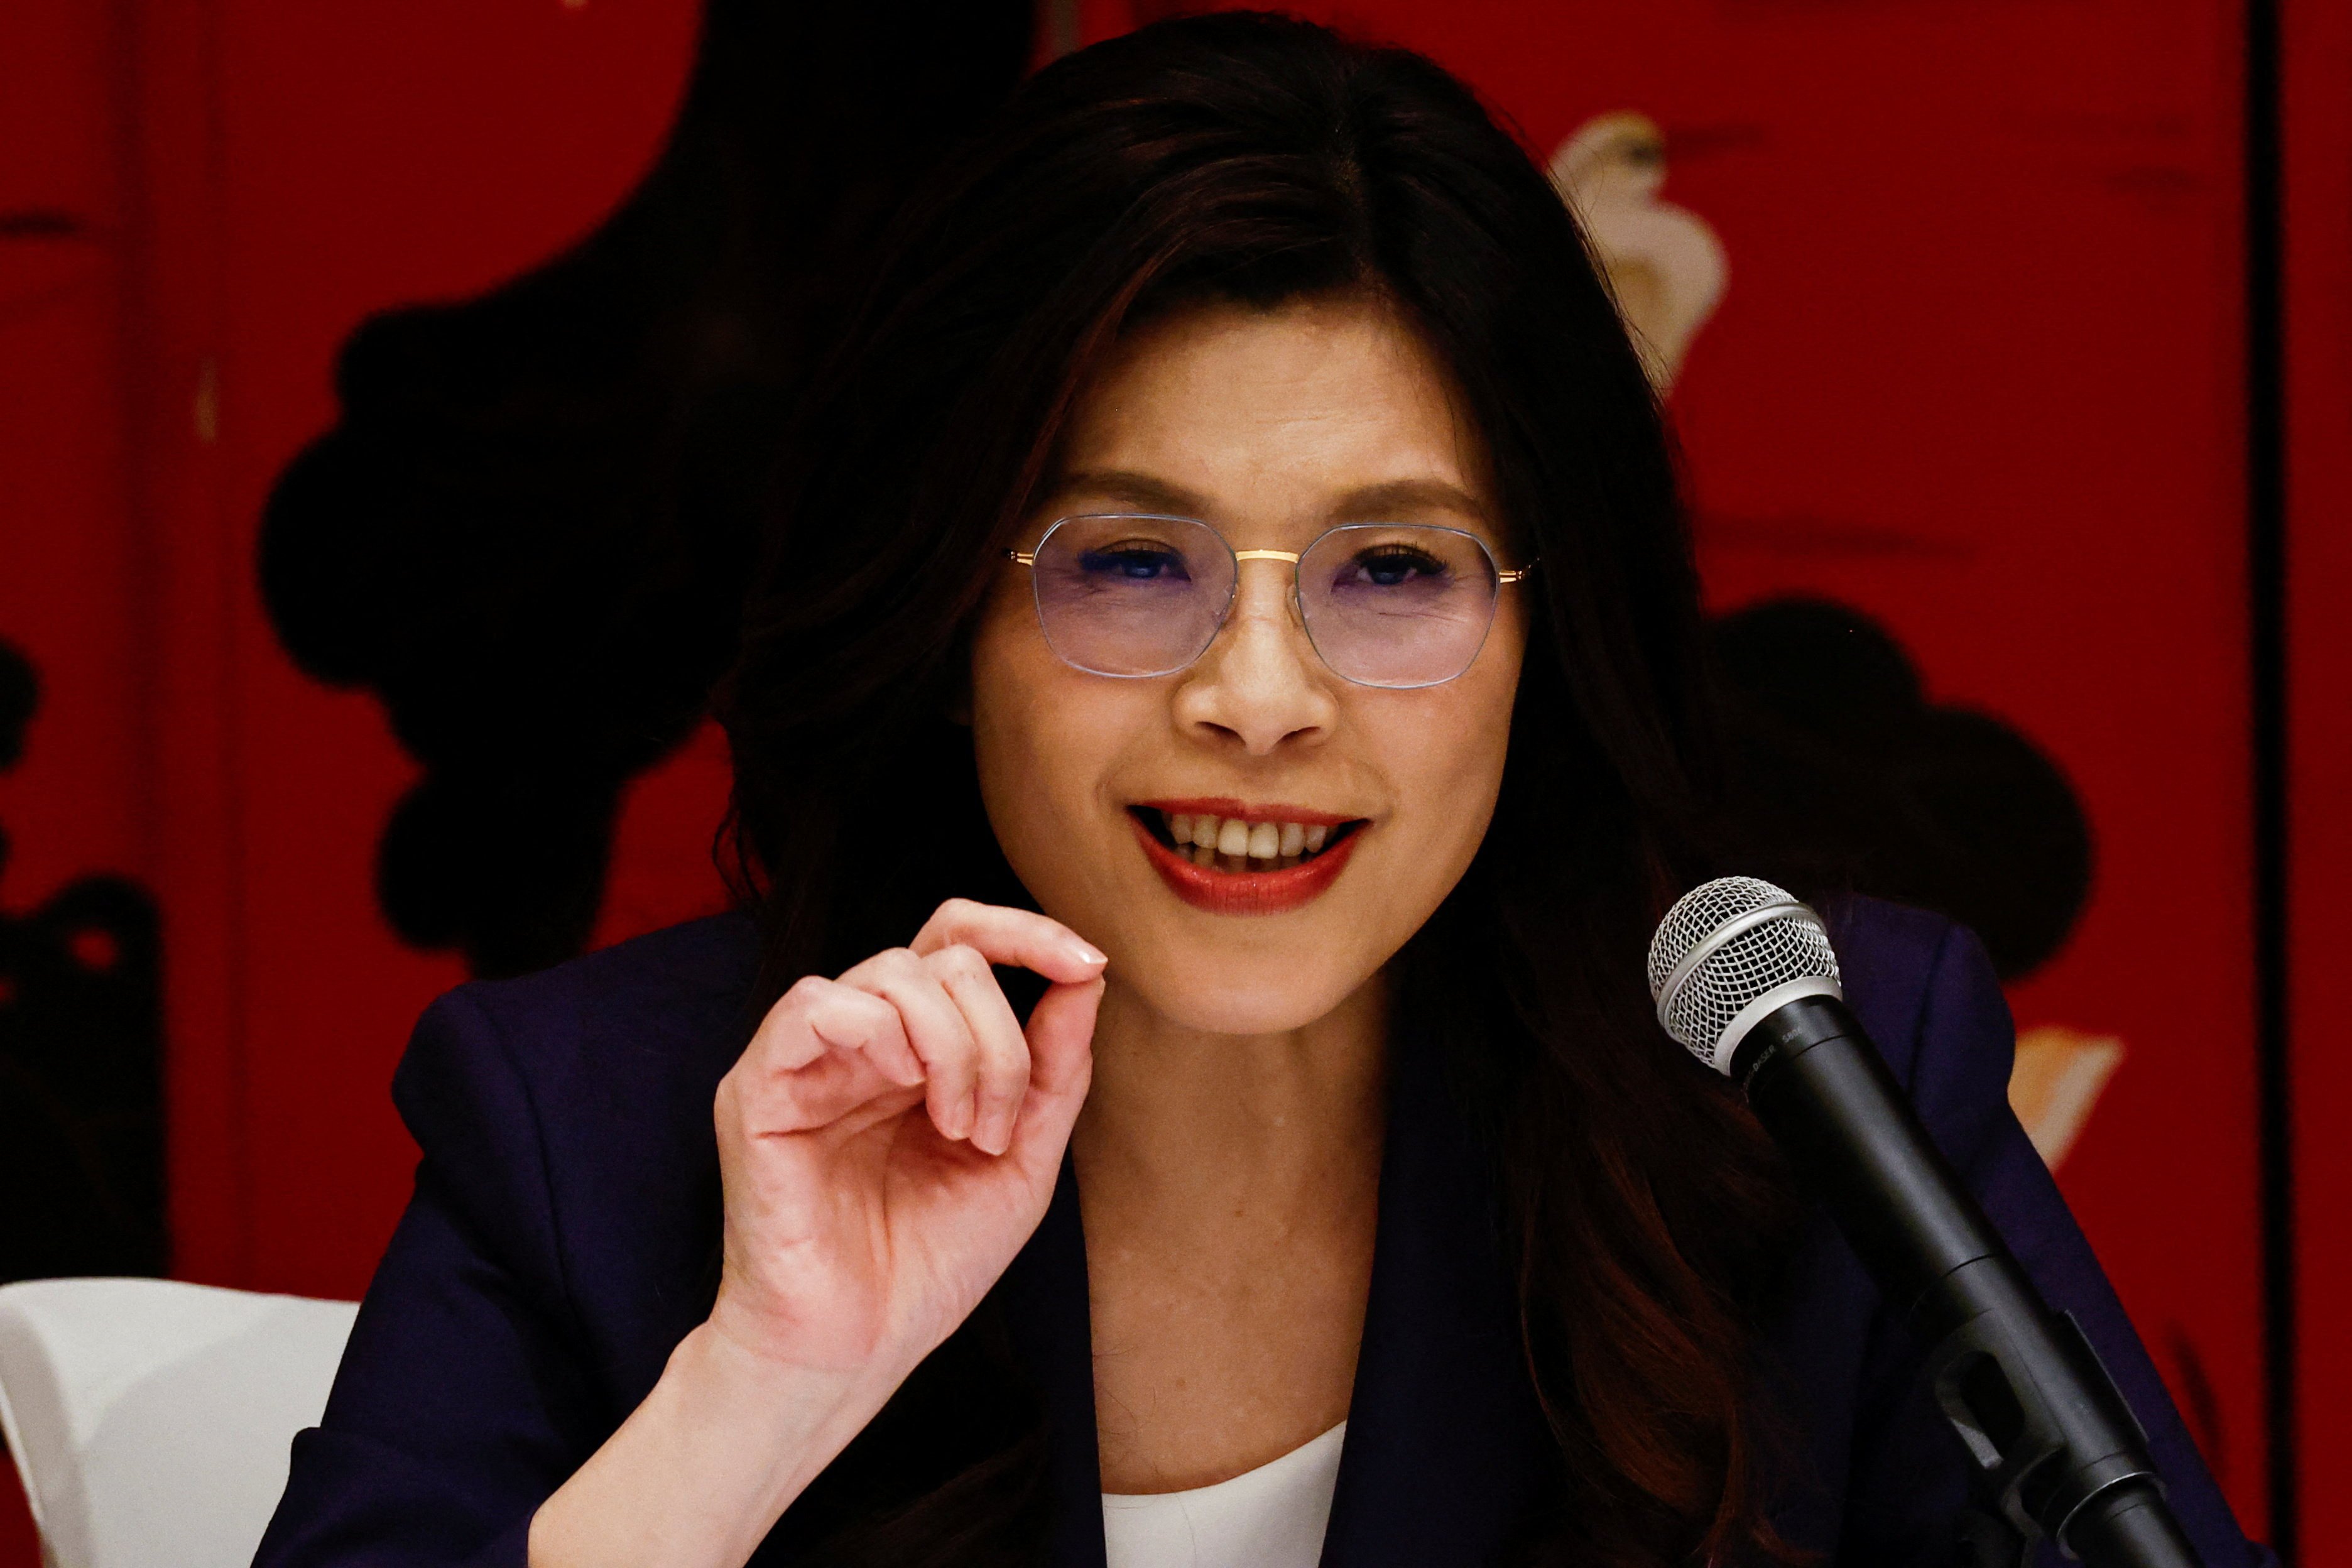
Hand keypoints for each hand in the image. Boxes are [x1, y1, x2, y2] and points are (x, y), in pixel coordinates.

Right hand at [706, 898, 1105, 1379]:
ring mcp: (807, 1059)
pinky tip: (901, 1091)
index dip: (1026, 933)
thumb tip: (1085, 975)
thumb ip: (1055, 1068)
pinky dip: (876, 1031)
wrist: (854, 1351)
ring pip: (892, 971)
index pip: (961, 943)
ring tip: (958, 1131)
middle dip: (999, 1037)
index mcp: (917, 1050)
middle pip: (943, 958)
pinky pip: (814, 1005)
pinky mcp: (758, 1089)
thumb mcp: (1022, 1161)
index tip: (1086, 965)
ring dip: (954, 1047)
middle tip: (994, 1129)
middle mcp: (861, 1042)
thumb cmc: (928, 1265)